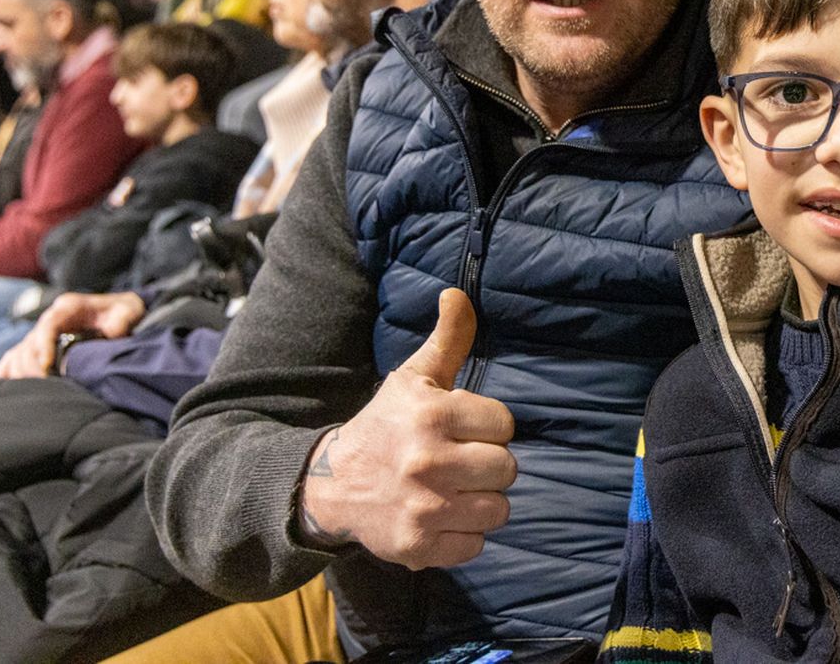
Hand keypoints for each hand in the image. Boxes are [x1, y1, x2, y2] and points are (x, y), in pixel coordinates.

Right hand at [0, 290, 145, 378]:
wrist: (121, 311)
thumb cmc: (124, 312)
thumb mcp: (128, 311)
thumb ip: (121, 321)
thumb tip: (110, 333)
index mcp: (69, 307)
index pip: (48, 325)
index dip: (43, 346)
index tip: (46, 368)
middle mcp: (51, 318)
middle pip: (30, 343)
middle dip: (34, 367)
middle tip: (47, 388)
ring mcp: (42, 332)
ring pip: (19, 352)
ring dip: (22, 373)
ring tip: (36, 392)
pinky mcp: (39, 345)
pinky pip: (14, 357)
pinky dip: (9, 371)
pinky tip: (7, 385)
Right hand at [295, 288, 515, 568]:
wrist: (332, 486)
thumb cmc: (387, 425)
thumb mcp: (414, 378)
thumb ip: (447, 338)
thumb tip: (456, 293)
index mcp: (431, 416)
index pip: (504, 424)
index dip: (488, 426)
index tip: (464, 428)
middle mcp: (427, 462)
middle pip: (507, 468)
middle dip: (488, 464)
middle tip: (461, 461)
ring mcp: (423, 509)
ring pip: (499, 509)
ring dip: (483, 501)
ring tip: (456, 488)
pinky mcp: (419, 547)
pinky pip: (476, 545)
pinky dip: (465, 534)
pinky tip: (443, 516)